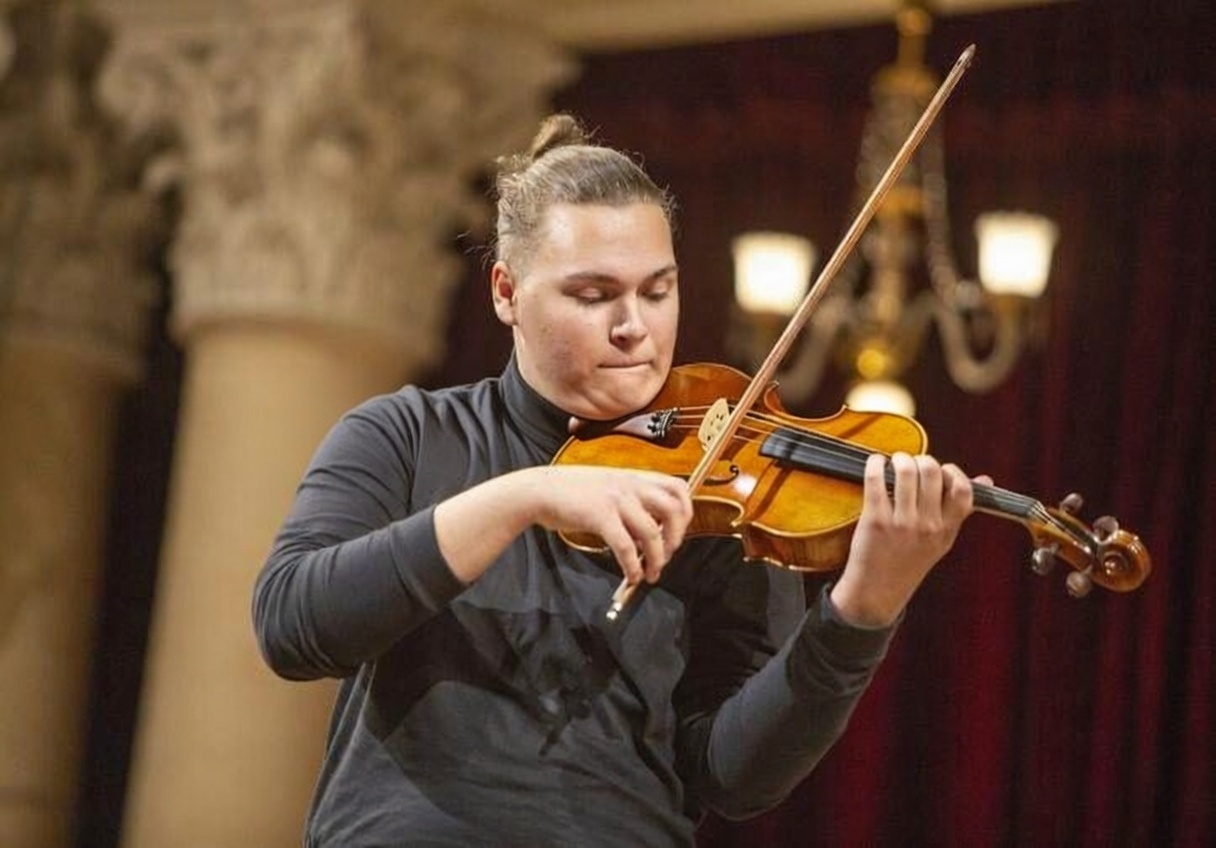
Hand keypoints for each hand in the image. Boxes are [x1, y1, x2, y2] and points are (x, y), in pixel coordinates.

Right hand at [531, 465, 692, 585]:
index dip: (686, 511)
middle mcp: (629, 485)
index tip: (679, 531)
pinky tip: (631, 575)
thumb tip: (650, 529)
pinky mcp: (600, 515)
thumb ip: (629, 499)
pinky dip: (633, 565)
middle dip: (677, 537)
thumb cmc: (570, 491)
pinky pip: (626, 546)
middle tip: (668, 555)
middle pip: (673, 509)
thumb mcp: (607, 485)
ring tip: (651, 574)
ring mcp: (615, 499)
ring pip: (652, 532)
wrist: (539, 489)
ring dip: (657, 558)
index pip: (677, 487)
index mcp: (633, 477)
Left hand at [830, 452, 990, 627]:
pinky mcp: (875, 520)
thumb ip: (959, 510)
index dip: (953, 472)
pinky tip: (875, 466)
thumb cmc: (907, 564)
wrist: (876, 594)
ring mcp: (901, 523)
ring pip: (906, 471)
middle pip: (932, 471)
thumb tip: (986, 479)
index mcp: (947, 530)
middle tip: (911, 463)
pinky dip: (874, 465)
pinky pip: (876, 480)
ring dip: (898, 459)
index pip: (963, 490)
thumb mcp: (942, 541)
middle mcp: (928, 526)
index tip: (941, 471)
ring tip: (894, 462)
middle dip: (921, 459)